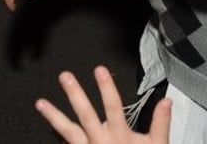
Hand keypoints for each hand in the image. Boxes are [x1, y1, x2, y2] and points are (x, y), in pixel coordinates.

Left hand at [37, 66, 171, 143]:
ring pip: (68, 132)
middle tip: (65, 77)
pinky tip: (46, 132)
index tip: (99, 70)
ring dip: (54, 116)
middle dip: (75, 94)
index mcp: (119, 136)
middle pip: (85, 114)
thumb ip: (161, 123)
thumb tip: (166, 101)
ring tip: (41, 104)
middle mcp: (101, 142)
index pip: (112, 106)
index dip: (106, 88)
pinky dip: (57, 139)